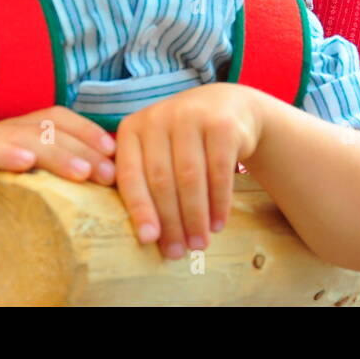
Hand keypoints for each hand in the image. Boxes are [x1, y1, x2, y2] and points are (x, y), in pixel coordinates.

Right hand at [0, 106, 116, 240]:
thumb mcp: (33, 189)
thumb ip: (61, 178)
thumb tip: (110, 181)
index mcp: (24, 132)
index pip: (60, 118)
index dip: (88, 130)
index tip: (114, 152)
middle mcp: (4, 131)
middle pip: (49, 127)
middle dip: (83, 148)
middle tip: (107, 173)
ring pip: (23, 136)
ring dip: (57, 152)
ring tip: (81, 172)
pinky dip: (6, 154)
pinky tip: (26, 162)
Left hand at [114, 82, 266, 260]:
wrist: (228, 107)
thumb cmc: (183, 140)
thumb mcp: (157, 148)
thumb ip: (143, 178)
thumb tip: (145, 236)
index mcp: (133, 127)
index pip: (131, 175)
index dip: (140, 210)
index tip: (148, 240)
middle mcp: (159, 116)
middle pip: (162, 180)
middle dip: (170, 222)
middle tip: (177, 252)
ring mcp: (191, 116)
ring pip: (190, 178)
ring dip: (195, 217)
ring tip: (199, 244)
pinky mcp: (222, 124)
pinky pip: (219, 171)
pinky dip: (218, 202)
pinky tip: (218, 224)